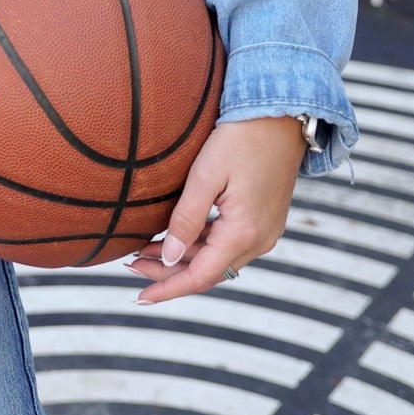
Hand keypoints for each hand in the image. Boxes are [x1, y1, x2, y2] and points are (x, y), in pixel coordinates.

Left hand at [127, 115, 306, 302]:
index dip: (168, 288)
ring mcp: (265, 231)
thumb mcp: (206, 174)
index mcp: (245, 233)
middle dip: (169, 273)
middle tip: (130, 266)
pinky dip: (201, 245)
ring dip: (184, 258)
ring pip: (218, 258)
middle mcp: (260, 240)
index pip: (200, 277)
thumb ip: (186, 219)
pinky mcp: (264, 219)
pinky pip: (229, 243)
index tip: (139, 298)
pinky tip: (178, 237)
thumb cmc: (242, 137)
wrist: (282, 116)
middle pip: (208, 271)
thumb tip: (168, 258)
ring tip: (144, 251)